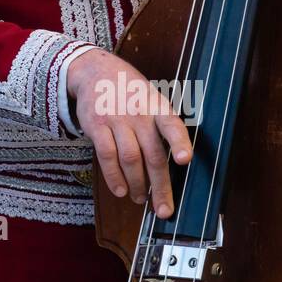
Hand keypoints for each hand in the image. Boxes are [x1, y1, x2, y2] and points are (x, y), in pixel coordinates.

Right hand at [69, 48, 192, 219]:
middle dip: (160, 186)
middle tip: (164, 209)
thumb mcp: (152, 99)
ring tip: (140, 199)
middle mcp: (139, 114)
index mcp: (158, 107)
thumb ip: (161, 126)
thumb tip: (172, 162)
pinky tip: (120, 190)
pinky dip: (114, 177)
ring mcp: (117, 120)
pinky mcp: (97, 127)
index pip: (172, 125)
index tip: (185, 160)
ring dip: (137, 184)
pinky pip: (106, 157)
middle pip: (152, 154)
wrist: (96, 72)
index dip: (179, 142)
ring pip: (130, 159)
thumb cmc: (130, 91)